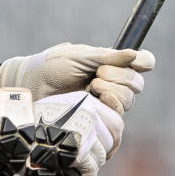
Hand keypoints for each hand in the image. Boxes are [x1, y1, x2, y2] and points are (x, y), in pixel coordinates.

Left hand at [0, 43, 154, 112]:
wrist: (30, 87)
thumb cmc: (51, 67)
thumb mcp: (79, 57)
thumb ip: (108, 57)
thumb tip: (135, 54)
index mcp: (109, 63)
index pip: (141, 63)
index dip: (144, 62)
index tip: (137, 61)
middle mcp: (111, 83)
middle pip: (136, 84)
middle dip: (121, 77)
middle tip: (97, 75)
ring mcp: (105, 103)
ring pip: (128, 101)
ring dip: (113, 92)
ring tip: (91, 88)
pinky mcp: (98, 121)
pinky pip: (117, 119)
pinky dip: (110, 108)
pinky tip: (95, 102)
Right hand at [0, 87, 122, 175]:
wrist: (11, 129)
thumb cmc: (30, 122)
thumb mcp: (59, 108)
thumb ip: (80, 117)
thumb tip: (99, 136)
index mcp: (85, 101)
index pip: (115, 122)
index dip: (111, 139)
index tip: (103, 147)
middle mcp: (88, 113)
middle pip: (111, 140)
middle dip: (102, 153)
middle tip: (89, 161)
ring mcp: (85, 130)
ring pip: (102, 156)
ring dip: (92, 165)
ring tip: (79, 169)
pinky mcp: (78, 150)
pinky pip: (92, 169)